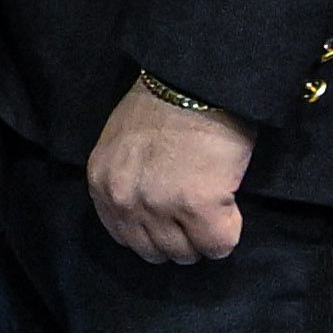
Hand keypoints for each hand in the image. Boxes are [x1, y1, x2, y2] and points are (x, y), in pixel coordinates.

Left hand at [84, 77, 252, 265]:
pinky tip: (230, 211)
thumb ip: (128, 179)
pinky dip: (228, 234)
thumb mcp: (123, 143)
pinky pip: (218, 245)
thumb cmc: (165, 103)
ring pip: (186, 254)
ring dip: (203, 239)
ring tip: (215, 213)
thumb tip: (148, 212)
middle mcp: (124, 200)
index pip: (124, 237)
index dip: (154, 231)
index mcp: (102, 183)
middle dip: (179, 239)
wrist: (196, 79)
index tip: (172, 221)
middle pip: (154, 251)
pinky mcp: (199, 206)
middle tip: (197, 218)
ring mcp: (160, 205)